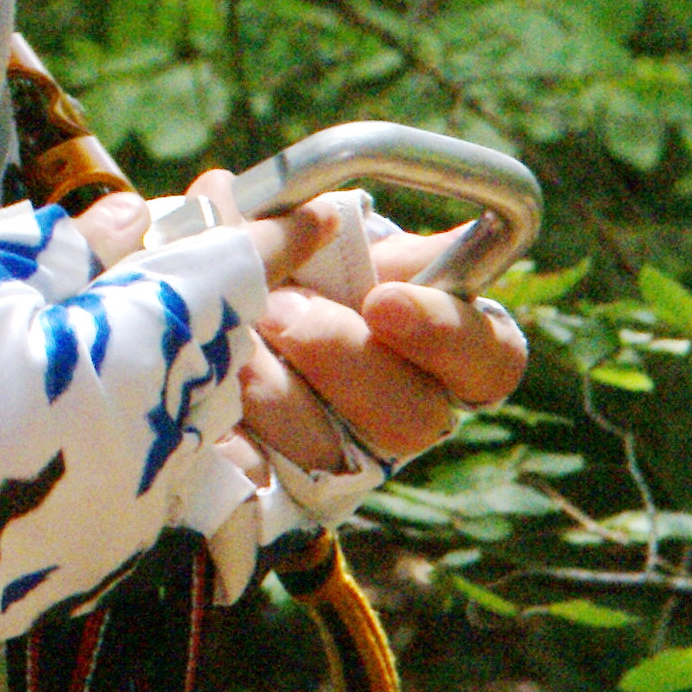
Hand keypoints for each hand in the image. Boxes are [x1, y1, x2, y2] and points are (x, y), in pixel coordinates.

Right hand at [0, 188, 343, 651]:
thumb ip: (66, 248)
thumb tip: (131, 222)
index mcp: (128, 356)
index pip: (229, 279)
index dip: (268, 235)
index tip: (312, 210)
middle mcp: (157, 446)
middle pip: (217, 358)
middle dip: (200, 314)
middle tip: (153, 281)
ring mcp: (134, 519)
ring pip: (188, 427)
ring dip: (162, 384)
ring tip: (86, 360)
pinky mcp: (101, 568)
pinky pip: (146, 490)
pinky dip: (124, 450)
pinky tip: (52, 432)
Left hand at [217, 183, 532, 474]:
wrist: (201, 333)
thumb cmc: (275, 269)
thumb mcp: (293, 232)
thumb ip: (294, 216)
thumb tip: (266, 198)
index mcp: (438, 344)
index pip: (490, 355)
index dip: (445, 332)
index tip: (381, 299)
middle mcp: (407, 411)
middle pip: (414, 417)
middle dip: (339, 356)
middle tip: (277, 310)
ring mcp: (351, 461)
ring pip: (337, 449)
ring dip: (275, 391)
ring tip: (230, 346)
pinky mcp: (283, 493)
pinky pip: (265, 480)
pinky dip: (234, 437)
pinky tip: (212, 405)